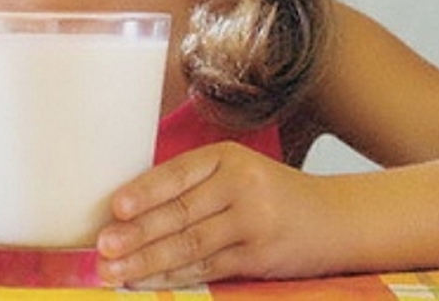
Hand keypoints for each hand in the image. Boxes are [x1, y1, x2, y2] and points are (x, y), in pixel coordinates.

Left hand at [96, 141, 326, 287]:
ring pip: (190, 245)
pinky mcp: (259, 256)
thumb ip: (193, 184)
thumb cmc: (271, 193)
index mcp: (226, 157)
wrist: (335, 218)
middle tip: (103, 247)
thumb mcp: (237, 172)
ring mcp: (252, 222)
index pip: (177, 173)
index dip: (145, 192)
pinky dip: (174, 278)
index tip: (114, 208)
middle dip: (137, 233)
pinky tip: (148, 282)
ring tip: (113, 271)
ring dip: (147, 261)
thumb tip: (129, 208)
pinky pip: (207, 269)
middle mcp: (240, 185)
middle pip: (180, 212)